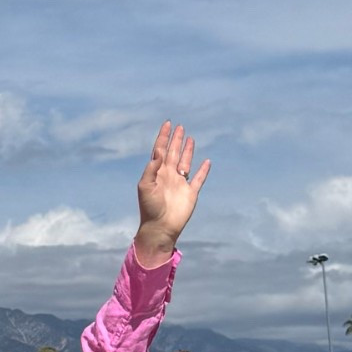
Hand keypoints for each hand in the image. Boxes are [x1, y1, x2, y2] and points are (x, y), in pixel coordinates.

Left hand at [134, 121, 210, 265]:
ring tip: (189, 138)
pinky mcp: (191, 193)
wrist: (160, 227)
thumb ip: (151, 168)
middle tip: (179, 126)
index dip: (163, 137)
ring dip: (187, 150)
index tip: (167, 124)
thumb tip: (158, 152)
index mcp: (157, 173)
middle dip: (175, 140)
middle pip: (173, 153)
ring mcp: (180, 183)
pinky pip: (199, 179)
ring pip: (185, 162)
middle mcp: (169, 176)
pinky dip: (204, 170)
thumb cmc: (149, 208)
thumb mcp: (145, 186)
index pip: (160, 150)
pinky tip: (207, 161)